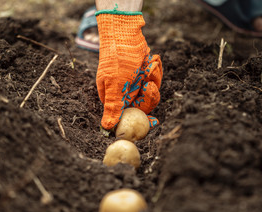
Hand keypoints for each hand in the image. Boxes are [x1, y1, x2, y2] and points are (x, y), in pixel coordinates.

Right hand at [95, 11, 162, 129]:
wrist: (125, 34)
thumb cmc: (118, 60)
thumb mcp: (114, 86)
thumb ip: (112, 107)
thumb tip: (106, 127)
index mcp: (114, 98)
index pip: (130, 116)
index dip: (142, 118)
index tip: (154, 122)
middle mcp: (124, 92)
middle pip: (144, 104)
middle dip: (148, 92)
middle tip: (146, 82)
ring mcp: (135, 82)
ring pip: (152, 90)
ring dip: (152, 77)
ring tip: (148, 65)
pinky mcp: (144, 73)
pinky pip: (155, 78)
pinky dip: (155, 68)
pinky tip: (151, 60)